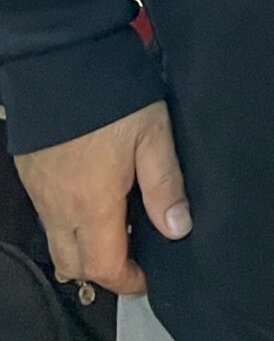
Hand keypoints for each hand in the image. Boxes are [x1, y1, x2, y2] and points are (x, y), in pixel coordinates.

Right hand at [14, 101, 190, 297]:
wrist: (59, 59)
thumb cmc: (112, 97)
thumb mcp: (153, 135)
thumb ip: (165, 185)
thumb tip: (178, 229)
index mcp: (92, 204)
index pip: (103, 267)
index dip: (127, 282)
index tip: (148, 279)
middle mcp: (59, 206)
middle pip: (73, 265)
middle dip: (101, 271)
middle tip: (132, 255)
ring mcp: (39, 191)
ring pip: (56, 242)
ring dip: (83, 247)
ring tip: (116, 224)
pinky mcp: (29, 173)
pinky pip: (46, 215)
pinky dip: (68, 222)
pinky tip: (92, 197)